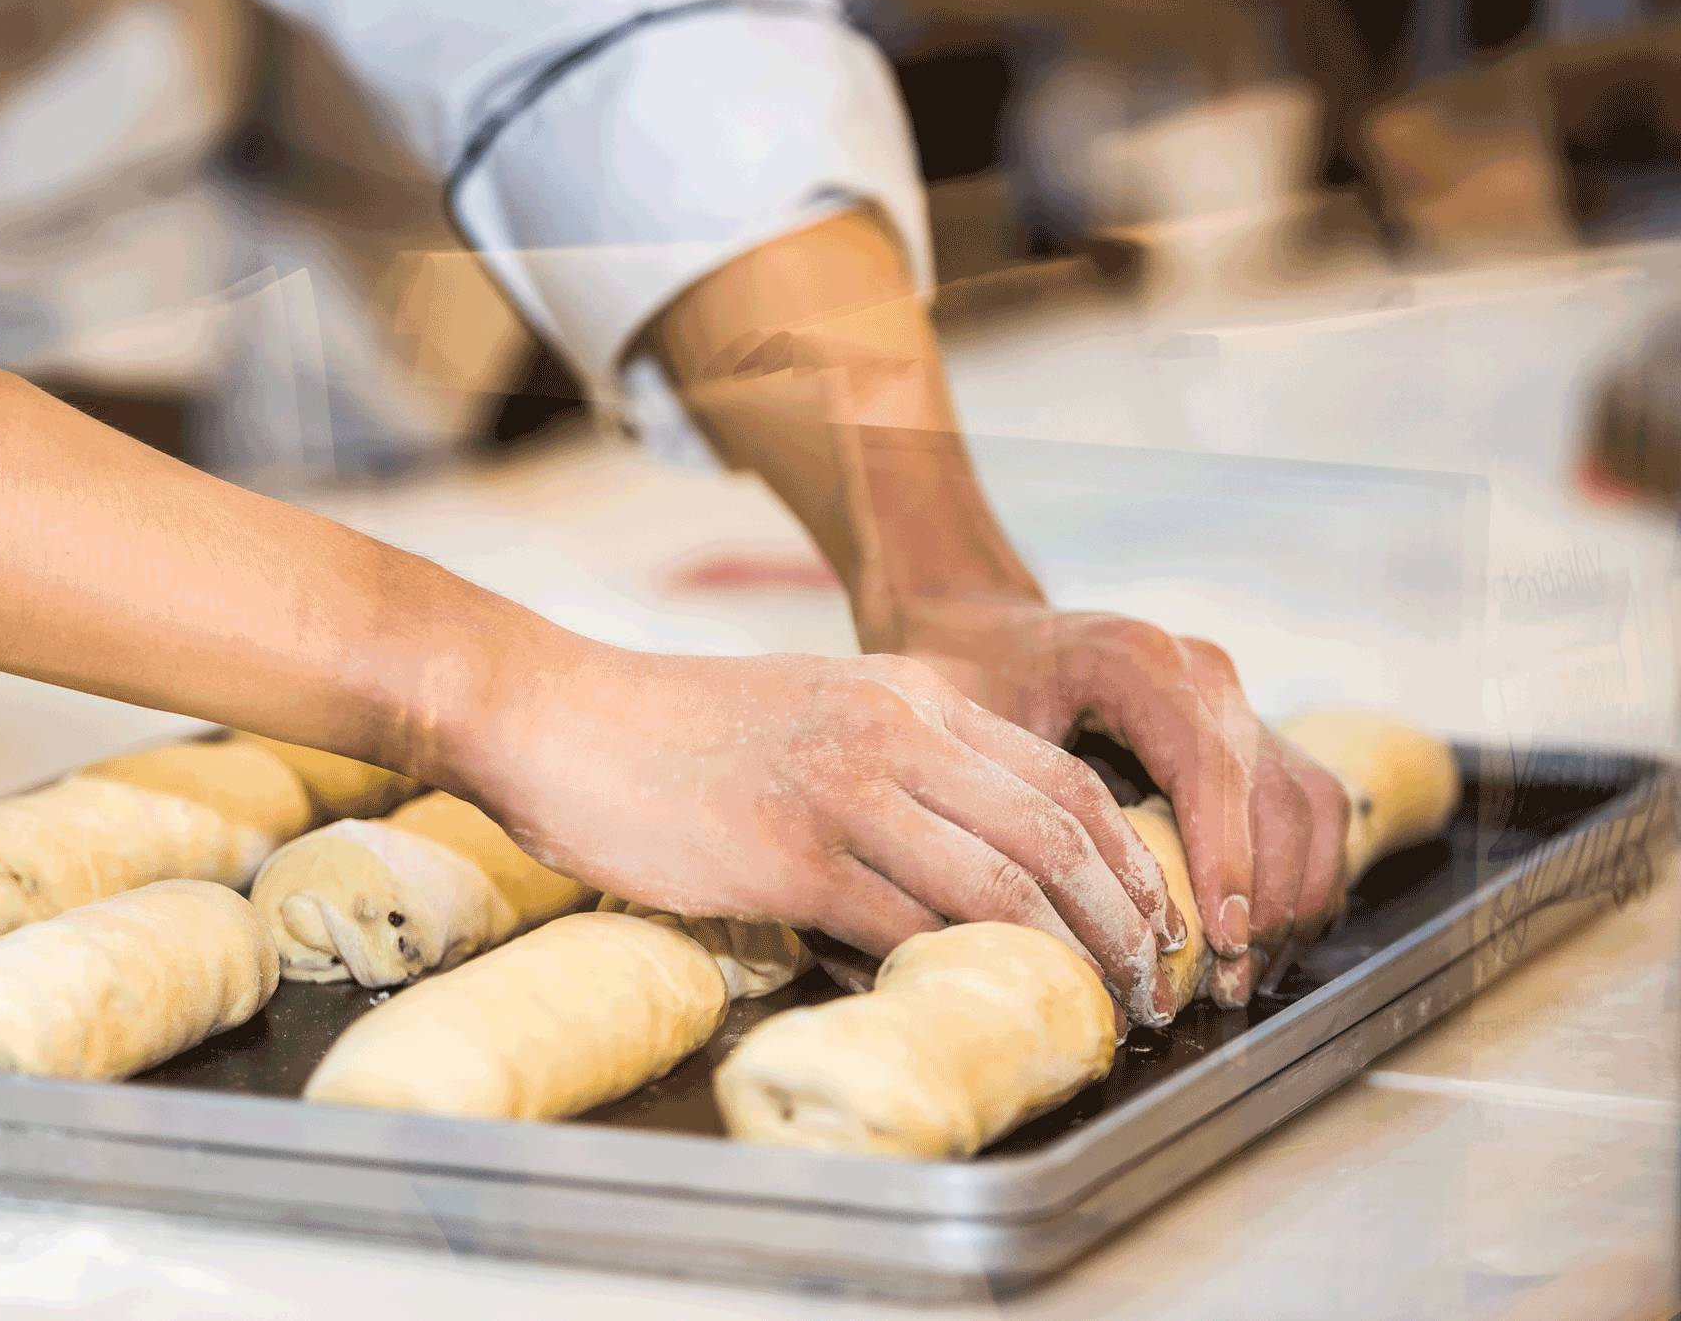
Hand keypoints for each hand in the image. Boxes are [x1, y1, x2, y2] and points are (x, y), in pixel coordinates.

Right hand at [453, 640, 1189, 1023]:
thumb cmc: (666, 726)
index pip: (1063, 779)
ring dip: (1066, 959)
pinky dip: (958, 970)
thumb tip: (953, 850)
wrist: (554, 714)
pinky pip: (906, 924)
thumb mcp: (808, 705)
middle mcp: (894, 732)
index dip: (1130, 862)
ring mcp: (844, 791)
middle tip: (1151, 988)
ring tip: (1093, 1012)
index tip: (1154, 923)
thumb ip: (888, 758)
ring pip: (1002, 883)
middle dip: (1127, 922)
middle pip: (1059, 832)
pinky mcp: (788, 854)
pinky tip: (978, 1003)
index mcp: (907, 695)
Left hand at [873, 596, 1350, 974]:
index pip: (1212, 766)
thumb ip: (1011, 801)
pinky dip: (1296, 881)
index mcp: (1139, 660)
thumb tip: (1035, 910)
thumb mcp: (970, 730)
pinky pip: (1306, 811)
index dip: (1225, 858)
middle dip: (1266, 901)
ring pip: (1309, 808)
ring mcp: (1235, 703)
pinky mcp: (1248, 736)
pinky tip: (1255, 946)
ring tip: (1243, 978)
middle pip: (1277, 796)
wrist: (985, 635)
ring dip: (1292, 901)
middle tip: (1229, 986)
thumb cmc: (968, 682)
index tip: (1221, 938)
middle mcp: (1204, 676)